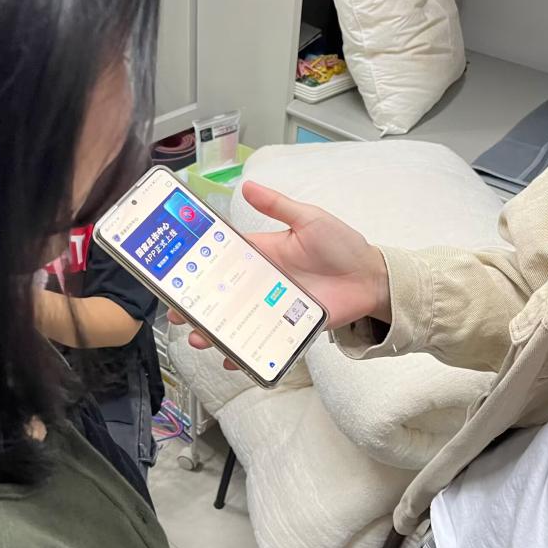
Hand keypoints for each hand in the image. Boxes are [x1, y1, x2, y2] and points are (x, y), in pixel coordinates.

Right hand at [169, 181, 389, 366]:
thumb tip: (247, 186)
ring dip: (214, 333)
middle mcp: (262, 282)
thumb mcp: (309, 219)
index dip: (197, 267)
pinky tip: (232, 361)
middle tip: (177, 313)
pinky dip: (246, 355)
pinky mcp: (288, 327)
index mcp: (261, 254)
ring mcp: (272, 306)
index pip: (222, 260)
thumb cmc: (342, 245)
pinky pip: (262, 343)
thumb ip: (278, 206)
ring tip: (199, 339)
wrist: (372, 278)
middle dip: (197, 306)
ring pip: (236, 322)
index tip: (175, 274)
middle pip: (221, 296)